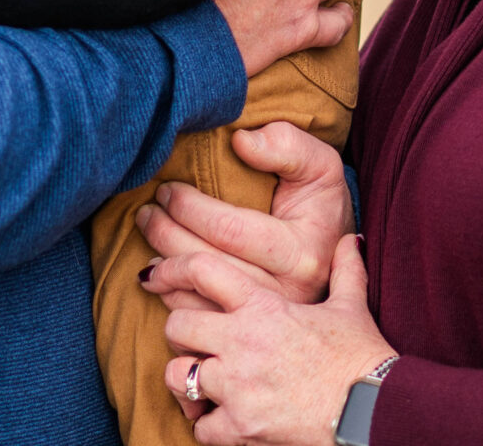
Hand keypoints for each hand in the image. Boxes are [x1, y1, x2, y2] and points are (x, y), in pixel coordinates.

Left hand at [140, 123, 352, 311]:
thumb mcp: (322, 166)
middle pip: (208, 267)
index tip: (166, 190)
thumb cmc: (322, 207)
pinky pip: (202, 328)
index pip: (229, 229)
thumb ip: (286, 145)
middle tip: (146, 214)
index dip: (189, 208)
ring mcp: (267, 324)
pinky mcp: (252, 341)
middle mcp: (286, 294)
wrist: (336, 265)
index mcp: (302, 253)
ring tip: (147, 245)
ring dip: (165, 274)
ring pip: (199, 302)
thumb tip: (241, 142)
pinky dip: (175, 305)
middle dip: (167, 236)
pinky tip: (163, 283)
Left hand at [162, 235, 393, 443]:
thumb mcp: (351, 306)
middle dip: (179, 330)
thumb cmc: (360, 358)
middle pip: (177, 324)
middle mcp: (242, 342)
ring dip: (185, 378)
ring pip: (177, 374)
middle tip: (193, 338)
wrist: (371, 411)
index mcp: (263, 307)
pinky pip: (198, 425)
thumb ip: (345, 269)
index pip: (202, 269)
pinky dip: (206, 424)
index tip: (158, 272)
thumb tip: (348, 240)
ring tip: (201, 380)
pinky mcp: (240, 427)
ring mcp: (237, 387)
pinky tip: (220, 418)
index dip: (173, 266)